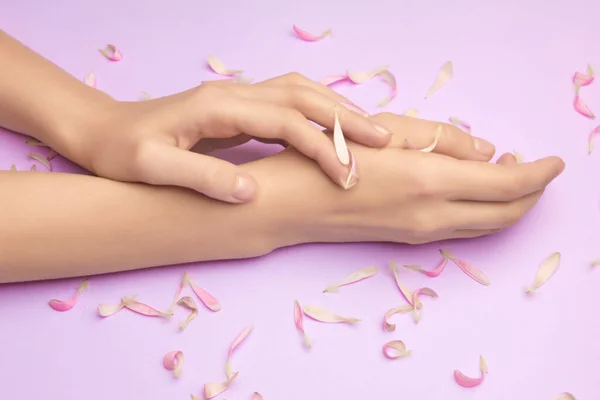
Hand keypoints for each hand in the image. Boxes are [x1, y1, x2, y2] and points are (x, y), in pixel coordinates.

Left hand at [68, 73, 400, 202]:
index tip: (348, 176)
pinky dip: (320, 111)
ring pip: (301, 92)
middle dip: (347, 119)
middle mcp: (235, 94)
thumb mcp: (151, 167)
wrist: (105, 130)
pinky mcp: (240, 107)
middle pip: (303, 96)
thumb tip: (252, 190)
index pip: (285, 122)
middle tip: (385, 142)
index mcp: (218, 107)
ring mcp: (238, 96)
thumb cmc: (123, 152)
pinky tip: (335, 127)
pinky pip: (290, 102)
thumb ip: (200, 176)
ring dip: (339, 109)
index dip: (321, 148)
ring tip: (372, 131)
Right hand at [260, 113, 564, 246]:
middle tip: (538, 169)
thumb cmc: (329, 156)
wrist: (290, 204)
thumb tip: (488, 152)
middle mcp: (434, 215)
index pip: (508, 184)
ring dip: (508, 204)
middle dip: (531, 193)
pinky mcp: (409, 238)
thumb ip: (445, 140)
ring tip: (511, 175)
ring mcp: (422, 232)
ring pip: (486, 225)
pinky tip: (474, 190)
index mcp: (432, 181)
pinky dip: (482, 211)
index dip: (539, 173)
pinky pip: (462, 228)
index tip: (556, 161)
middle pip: (505, 213)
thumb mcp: (389, 131)